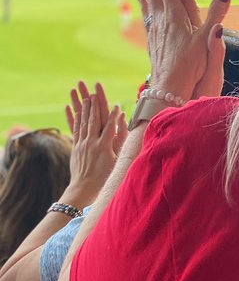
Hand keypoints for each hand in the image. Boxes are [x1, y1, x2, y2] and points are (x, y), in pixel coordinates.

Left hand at [64, 82, 126, 207]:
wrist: (84, 190)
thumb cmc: (104, 178)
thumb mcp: (118, 162)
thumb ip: (121, 143)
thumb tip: (126, 130)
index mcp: (104, 146)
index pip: (109, 126)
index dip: (113, 115)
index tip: (117, 104)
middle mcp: (91, 143)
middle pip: (93, 119)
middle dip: (94, 104)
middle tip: (93, 90)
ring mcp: (82, 144)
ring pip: (82, 122)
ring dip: (82, 107)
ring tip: (83, 95)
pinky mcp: (75, 147)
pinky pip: (74, 129)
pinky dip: (72, 118)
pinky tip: (70, 109)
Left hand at [138, 0, 231, 100]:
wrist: (169, 92)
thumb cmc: (190, 68)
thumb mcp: (207, 41)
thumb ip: (217, 15)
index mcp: (175, 17)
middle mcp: (162, 22)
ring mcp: (156, 32)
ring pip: (150, 3)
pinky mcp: (154, 43)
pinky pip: (148, 17)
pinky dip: (145, 5)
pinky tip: (142, 2)